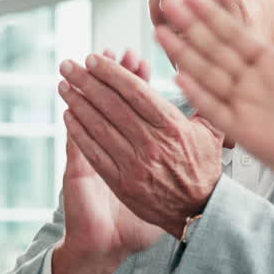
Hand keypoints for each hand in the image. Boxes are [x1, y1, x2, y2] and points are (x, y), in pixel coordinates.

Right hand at [51, 50, 164, 273]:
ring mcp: (96, 160)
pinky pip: (78, 148)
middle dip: (106, 78)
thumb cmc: (146, 210)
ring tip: (80, 72)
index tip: (134, 57)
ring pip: (91, 120)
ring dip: (84, 95)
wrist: (117, 240)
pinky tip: (67, 113)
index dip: (130, 79)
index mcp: (136, 144)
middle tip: (103, 54)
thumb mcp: (164, 175)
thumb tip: (198, 118)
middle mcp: (116, 147)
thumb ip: (178, 146)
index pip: (135, 101)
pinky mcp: (80, 175)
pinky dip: (74, 130)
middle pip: (111, 103)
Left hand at [57, 52, 223, 238]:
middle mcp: (151, 143)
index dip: (112, 73)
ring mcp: (133, 164)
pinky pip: (94, 152)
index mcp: (173, 127)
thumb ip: (199, 105)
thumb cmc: (203, 169)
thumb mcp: (210, 134)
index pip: (136, 92)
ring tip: (63, 85)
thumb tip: (189, 77)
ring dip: (78, 103)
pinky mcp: (120, 182)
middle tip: (68, 65)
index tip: (92, 59)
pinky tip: (68, 116)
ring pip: (99, 126)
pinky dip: (79, 133)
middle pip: (112, 105)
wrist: (198, 214)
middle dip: (86, 81)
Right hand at [157, 0, 273, 191]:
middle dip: (189, 26)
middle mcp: (253, 81)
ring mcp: (245, 104)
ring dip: (183, 53)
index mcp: (271, 63)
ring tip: (161, 33)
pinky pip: (215, 110)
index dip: (212, 13)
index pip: (234, 32)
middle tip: (168, 5)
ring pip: (207, 74)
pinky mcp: (243, 130)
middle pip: (214, 49)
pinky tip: (180, 79)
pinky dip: (197, 95)